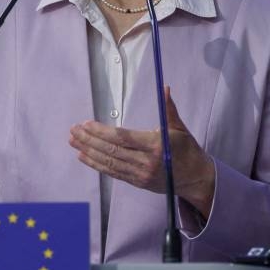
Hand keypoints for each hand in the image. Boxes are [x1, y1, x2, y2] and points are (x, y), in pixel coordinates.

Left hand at [69, 86, 214, 215]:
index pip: (123, 138)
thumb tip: (165, 87)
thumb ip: (169, 108)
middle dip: (90, 140)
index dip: (102, 132)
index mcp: (156, 145)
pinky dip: (96, 164)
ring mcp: (140, 174)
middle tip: (74, 131)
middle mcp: (146, 161)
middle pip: (112, 150)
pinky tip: (84, 156)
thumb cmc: (188, 149)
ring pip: (109, 162)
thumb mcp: (180, 128)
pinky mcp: (137, 182)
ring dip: (88, 151)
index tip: (87, 124)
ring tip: (73, 141)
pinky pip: (113, 172)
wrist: (195, 178)